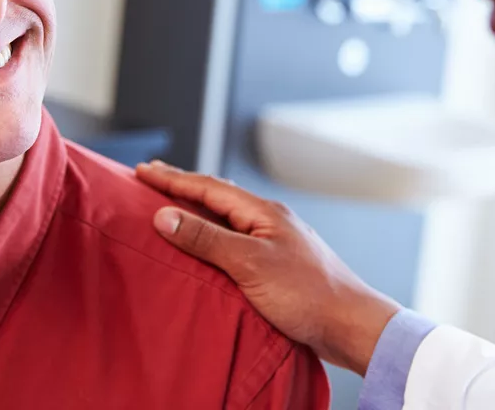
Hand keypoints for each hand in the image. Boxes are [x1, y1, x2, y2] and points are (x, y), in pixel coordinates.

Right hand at [135, 161, 400, 375]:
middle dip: (182, 186)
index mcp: (261, 211)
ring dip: (197, 207)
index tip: (142, 170)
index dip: (172, 179)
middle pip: (216, 195)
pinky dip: (214, 231)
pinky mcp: (277, 263)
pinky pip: (236, 236)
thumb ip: (206, 238)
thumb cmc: (306, 293)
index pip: (207, 187)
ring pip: (227, 215)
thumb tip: (164, 215)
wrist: (352, 325)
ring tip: (173, 204)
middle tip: (152, 177)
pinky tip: (210, 240)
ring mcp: (274, 239)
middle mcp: (268, 218)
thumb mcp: (249, 263)